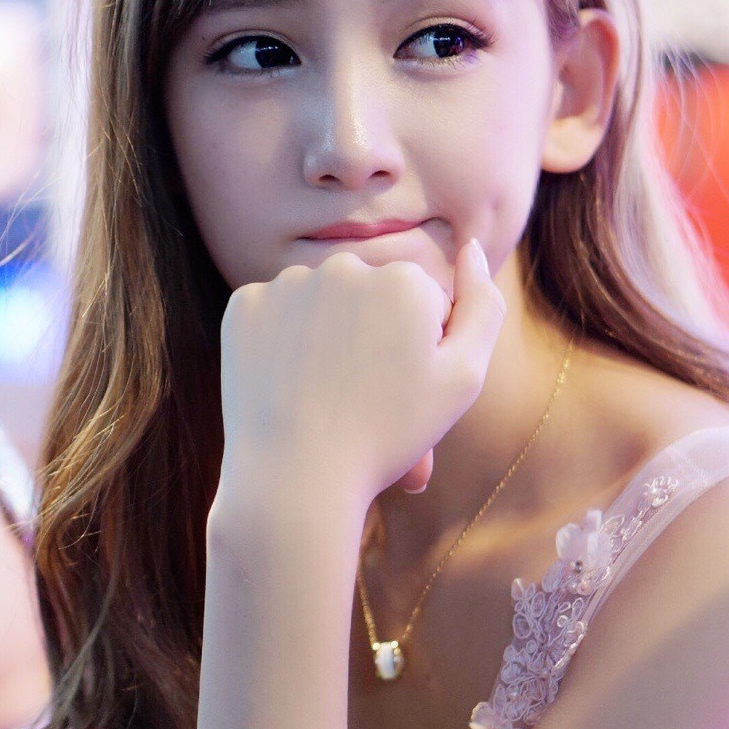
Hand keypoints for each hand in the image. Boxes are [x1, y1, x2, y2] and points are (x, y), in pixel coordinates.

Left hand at [218, 239, 505, 505]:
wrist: (296, 481)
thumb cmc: (390, 434)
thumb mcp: (464, 378)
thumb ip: (484, 306)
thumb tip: (472, 247)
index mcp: (405, 279)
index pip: (423, 302)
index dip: (420, 348)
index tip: (403, 387)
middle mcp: (345, 266)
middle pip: (372, 296)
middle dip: (375, 335)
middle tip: (365, 398)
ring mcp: (288, 284)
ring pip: (324, 301)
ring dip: (330, 335)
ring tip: (327, 393)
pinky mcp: (244, 306)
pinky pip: (277, 313)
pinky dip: (284, 341)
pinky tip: (289, 381)